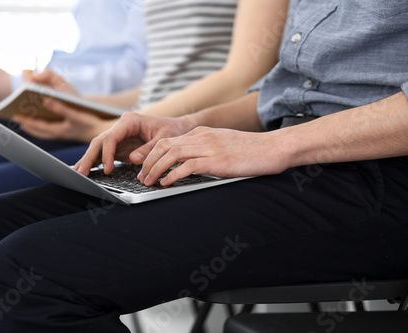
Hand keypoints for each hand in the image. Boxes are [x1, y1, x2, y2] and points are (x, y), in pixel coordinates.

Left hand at [13, 68, 98, 140]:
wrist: (103, 133)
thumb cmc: (90, 123)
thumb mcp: (75, 114)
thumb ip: (60, 108)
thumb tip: (45, 100)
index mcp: (59, 130)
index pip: (38, 126)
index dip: (27, 121)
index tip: (16, 117)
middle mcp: (60, 134)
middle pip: (39, 131)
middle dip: (28, 125)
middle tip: (17, 119)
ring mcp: (64, 135)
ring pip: (45, 133)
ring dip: (34, 129)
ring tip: (26, 124)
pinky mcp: (69, 133)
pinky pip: (51, 133)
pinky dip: (44, 130)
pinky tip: (43, 126)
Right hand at [74, 112, 197, 175]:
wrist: (178, 129)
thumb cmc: (173, 131)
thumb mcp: (165, 139)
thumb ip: (149, 149)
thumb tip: (133, 159)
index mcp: (130, 121)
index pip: (111, 137)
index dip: (107, 153)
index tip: (107, 168)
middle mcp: (121, 127)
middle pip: (100, 141)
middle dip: (89, 157)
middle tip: (81, 173)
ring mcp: (119, 137)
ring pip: (98, 148)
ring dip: (88, 161)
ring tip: (78, 174)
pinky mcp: (120, 146)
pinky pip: (104, 154)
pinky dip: (95, 163)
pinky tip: (86, 172)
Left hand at [138, 127, 290, 185]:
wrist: (275, 147)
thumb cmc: (251, 150)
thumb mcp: (223, 144)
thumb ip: (205, 149)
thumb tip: (188, 165)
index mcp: (202, 132)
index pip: (167, 141)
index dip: (151, 155)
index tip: (145, 168)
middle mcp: (202, 137)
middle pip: (164, 146)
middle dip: (148, 162)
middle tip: (141, 177)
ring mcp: (209, 147)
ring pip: (171, 155)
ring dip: (155, 169)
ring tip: (148, 182)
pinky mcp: (217, 160)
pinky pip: (187, 166)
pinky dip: (172, 175)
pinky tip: (166, 183)